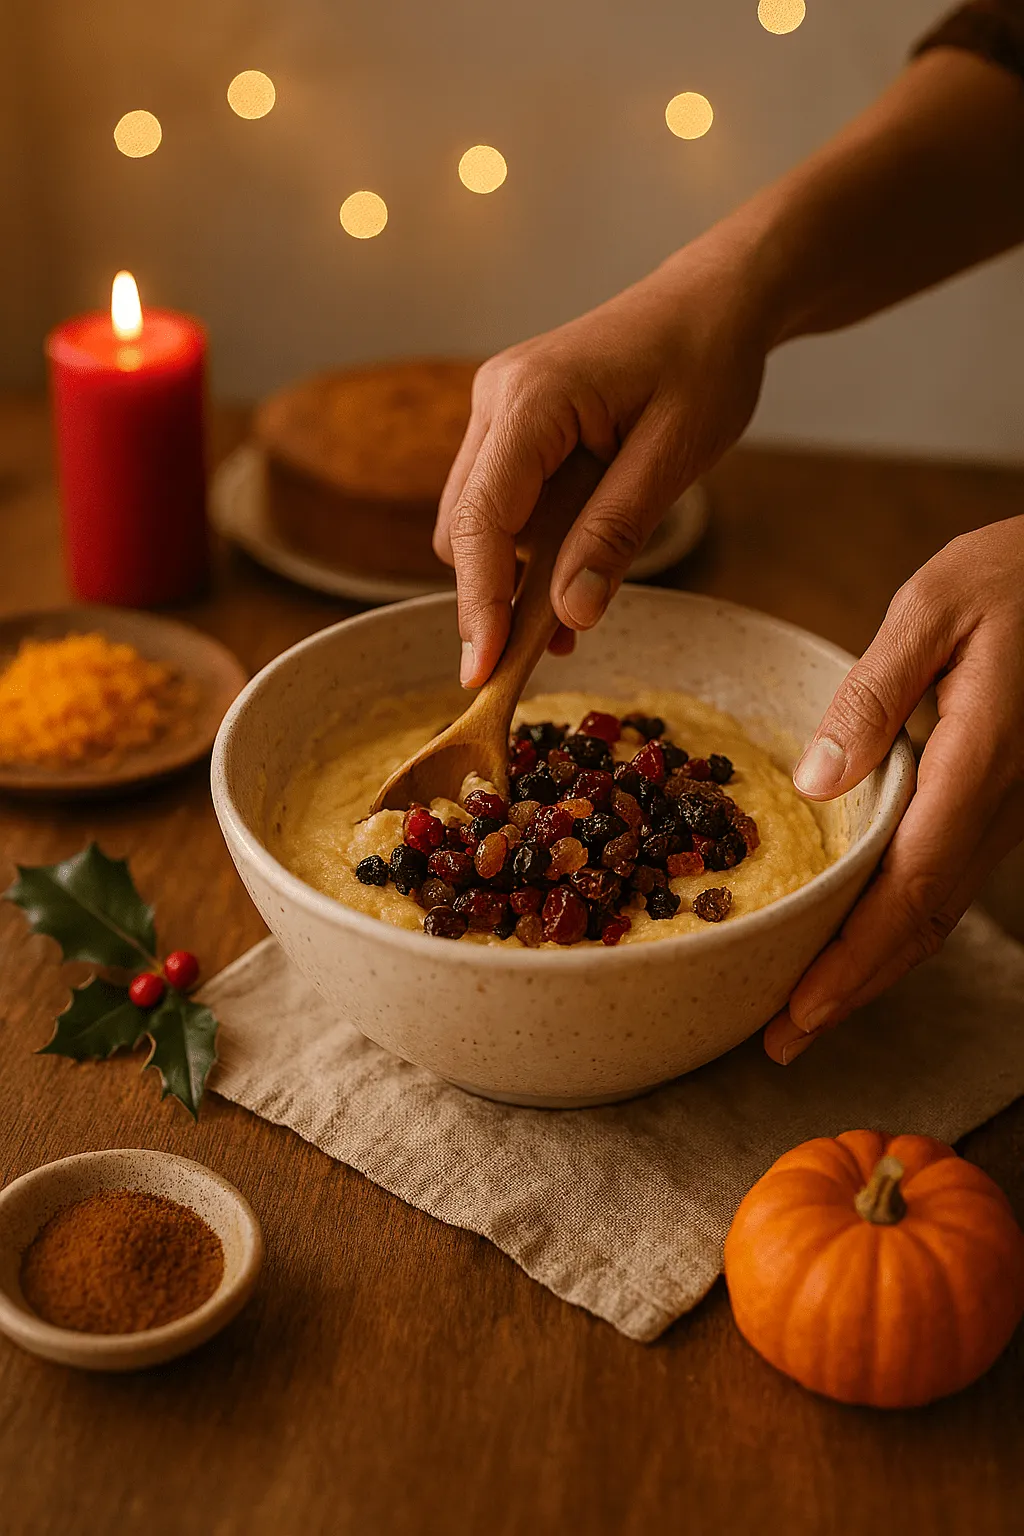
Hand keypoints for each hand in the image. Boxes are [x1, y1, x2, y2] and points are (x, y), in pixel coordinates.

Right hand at [433, 231, 771, 685]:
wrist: (713, 302)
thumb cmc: (706, 362)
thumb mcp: (675, 455)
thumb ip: (616, 533)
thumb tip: (569, 615)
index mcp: (530, 399)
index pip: (481, 520)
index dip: (479, 602)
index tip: (483, 671)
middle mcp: (495, 400)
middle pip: (462, 528)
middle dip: (490, 599)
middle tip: (534, 662)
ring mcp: (497, 411)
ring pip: (475, 523)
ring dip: (512, 578)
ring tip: (566, 626)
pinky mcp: (512, 428)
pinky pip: (501, 505)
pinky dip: (528, 551)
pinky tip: (569, 584)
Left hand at [765, 516, 1023, 1063]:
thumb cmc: (1015, 575)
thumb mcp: (934, 609)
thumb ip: (873, 694)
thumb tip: (816, 782)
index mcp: (975, 766)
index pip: (909, 890)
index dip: (853, 961)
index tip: (799, 1012)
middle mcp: (996, 804)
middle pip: (923, 923)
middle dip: (852, 988)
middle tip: (782, 1040)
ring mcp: (1004, 807)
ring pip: (938, 910)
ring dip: (874, 966)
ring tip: (808, 1008)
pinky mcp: (998, 796)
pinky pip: (947, 878)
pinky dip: (899, 923)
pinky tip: (859, 935)